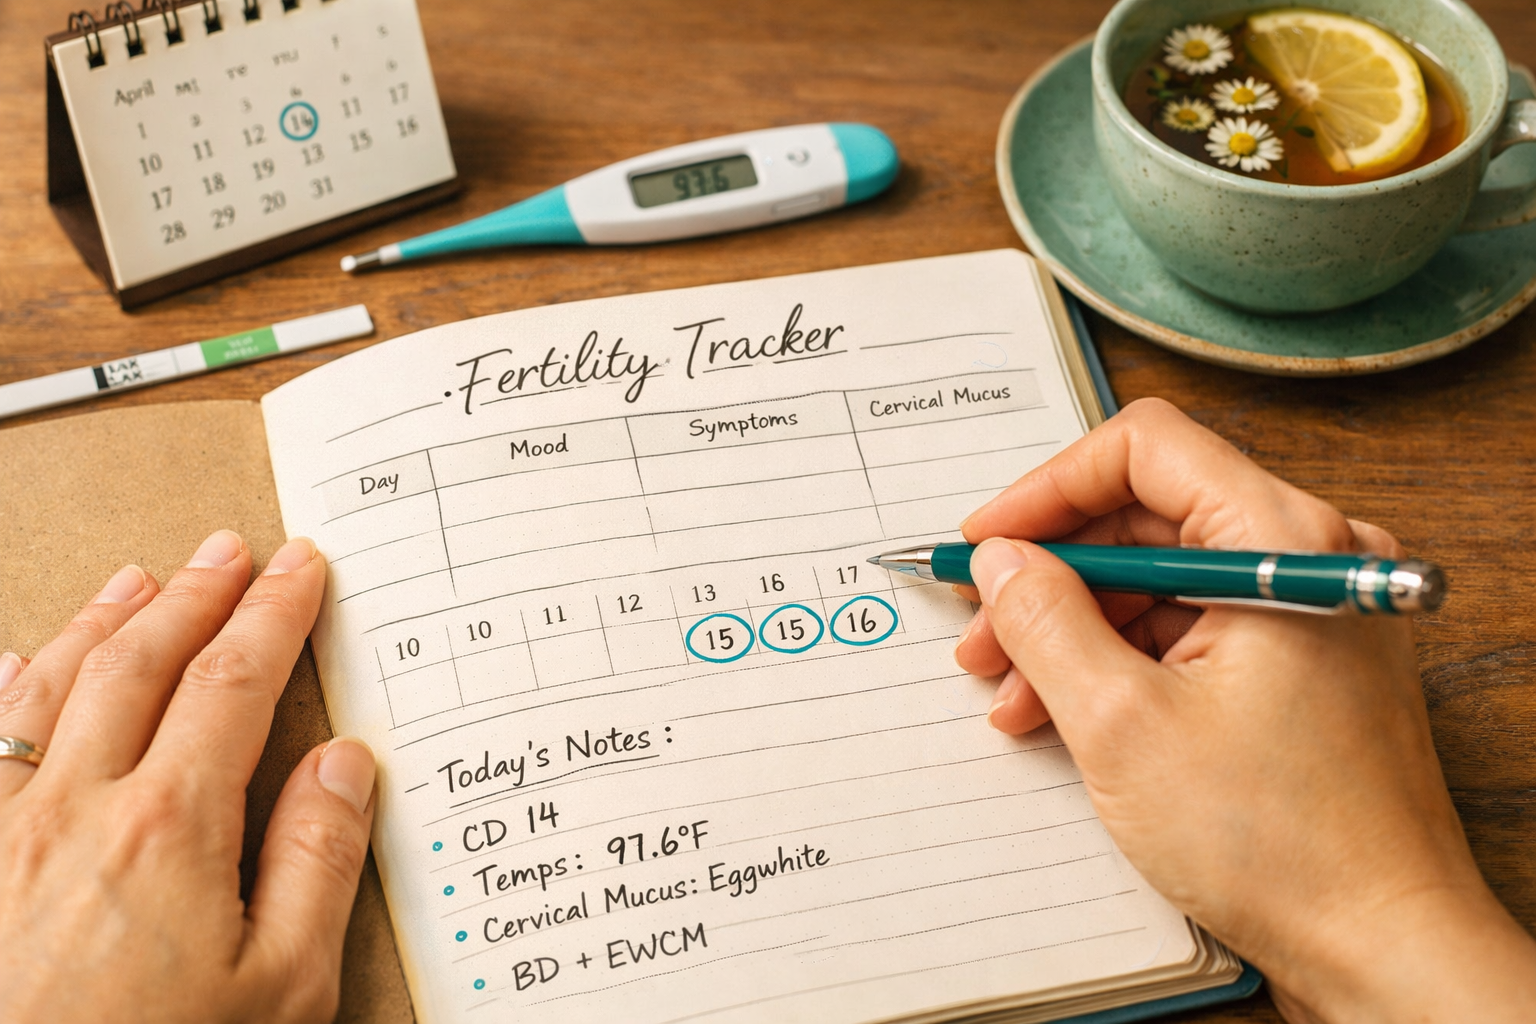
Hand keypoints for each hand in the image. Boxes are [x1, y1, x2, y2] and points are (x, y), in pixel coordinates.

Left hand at [0, 531, 374, 1023]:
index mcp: (169, 827)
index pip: (234, 682)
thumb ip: (317, 863)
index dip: (273, 613)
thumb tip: (346, 766)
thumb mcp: (282, 989)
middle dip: (194, 595)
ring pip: (47, 688)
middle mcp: (71, 808)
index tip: (298, 568)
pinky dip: (4, 688)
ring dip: (102, 623)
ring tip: (137, 581)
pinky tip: (17, 664)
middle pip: (140, 663)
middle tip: (227, 551)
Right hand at [955, 399, 1535, 1022]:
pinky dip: (1121, 659)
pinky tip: (1063, 710)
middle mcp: (1308, 557)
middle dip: (1052, 572)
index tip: (987, 544)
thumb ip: (1045, 622)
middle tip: (983, 626)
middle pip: (1148, 516)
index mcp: (1284, 541)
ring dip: (1076, 625)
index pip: (1144, 450)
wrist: (1379, 944)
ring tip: (1013, 689)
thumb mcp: (1122, 724)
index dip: (1046, 490)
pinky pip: (1192, 626)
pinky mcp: (1300, 660)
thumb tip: (1000, 560)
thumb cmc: (1283, 842)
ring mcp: (1308, 610)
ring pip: (1162, 577)